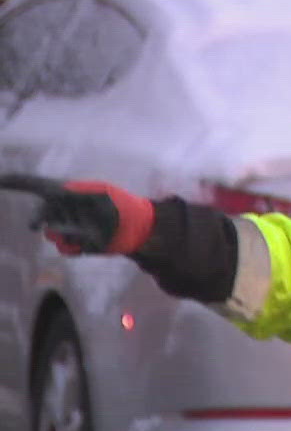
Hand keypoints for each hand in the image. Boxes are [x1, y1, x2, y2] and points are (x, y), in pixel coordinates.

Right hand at [0, 175, 153, 254]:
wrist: (135, 226)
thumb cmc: (118, 203)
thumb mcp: (100, 191)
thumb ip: (75, 193)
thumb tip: (57, 198)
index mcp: (65, 192)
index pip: (33, 184)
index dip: (14, 182)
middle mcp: (61, 210)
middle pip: (40, 215)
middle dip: (36, 219)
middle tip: (34, 225)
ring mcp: (67, 227)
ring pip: (53, 234)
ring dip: (66, 233)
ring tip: (85, 231)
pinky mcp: (75, 244)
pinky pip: (66, 248)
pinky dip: (76, 245)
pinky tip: (89, 242)